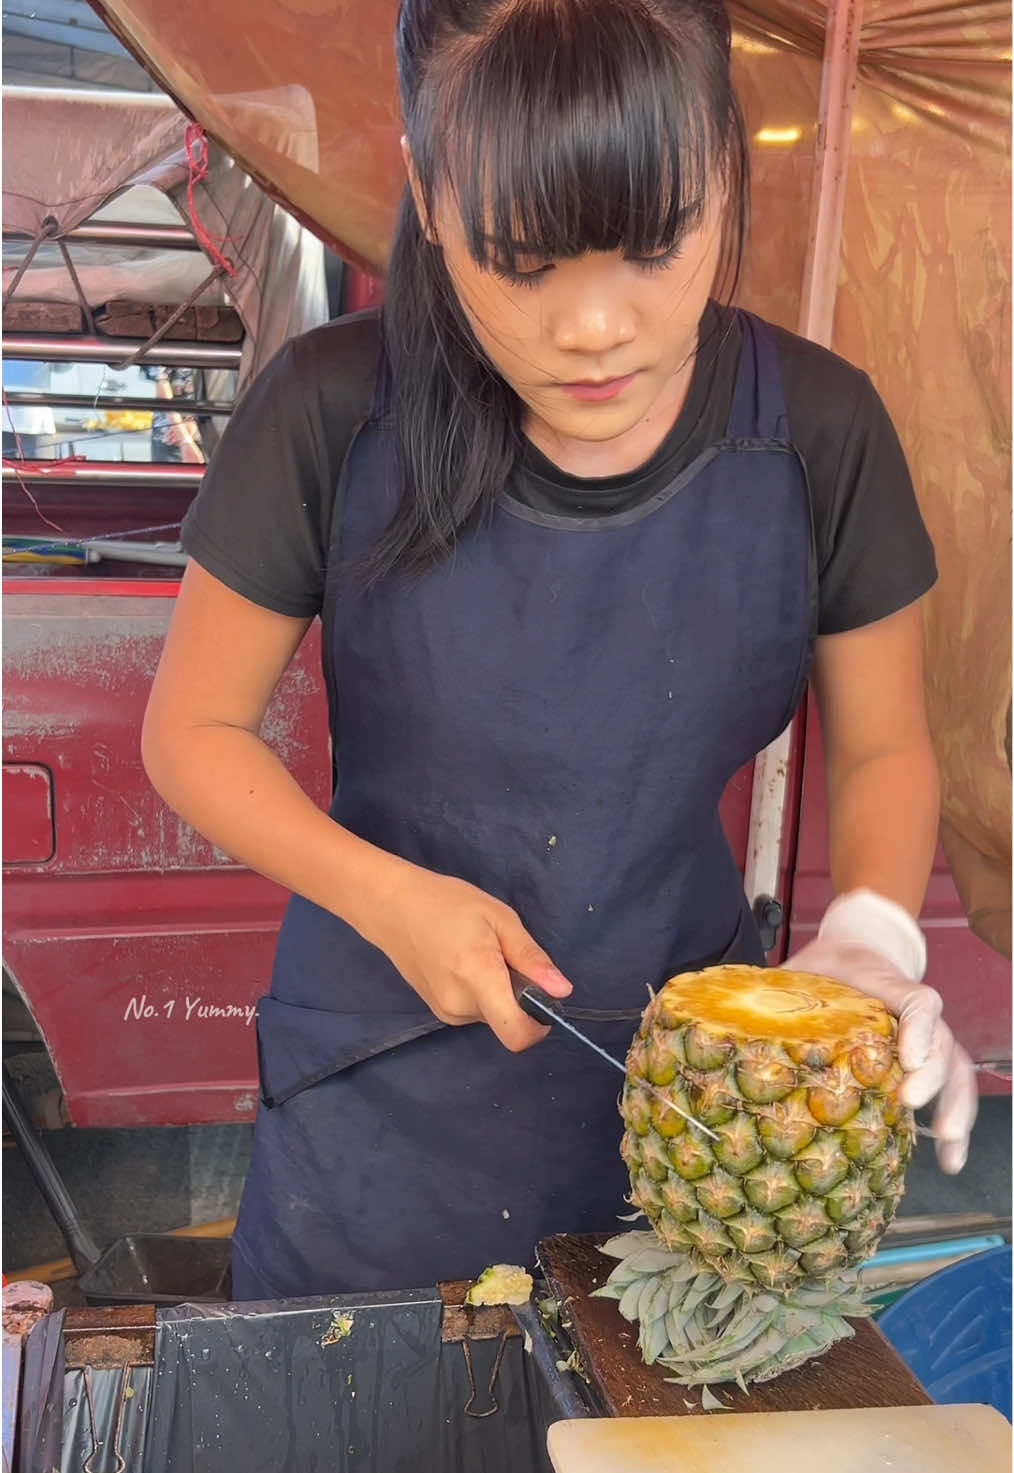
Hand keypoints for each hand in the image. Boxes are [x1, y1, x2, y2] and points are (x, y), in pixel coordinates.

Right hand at [366, 863, 571, 1051]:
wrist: (391, 908)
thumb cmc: (448, 903)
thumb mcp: (499, 918)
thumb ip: (531, 958)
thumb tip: (563, 991)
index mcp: (477, 979)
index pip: (516, 1035)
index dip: (539, 1025)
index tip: (543, 996)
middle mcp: (460, 1007)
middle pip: (509, 1022)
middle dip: (519, 996)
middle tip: (504, 954)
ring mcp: (446, 1013)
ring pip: (494, 1015)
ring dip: (500, 993)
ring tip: (481, 953)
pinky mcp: (439, 1012)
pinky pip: (477, 1011)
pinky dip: (483, 994)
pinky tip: (466, 963)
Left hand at [787, 891, 977, 1173]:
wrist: (858, 950)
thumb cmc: (827, 967)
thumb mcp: (800, 967)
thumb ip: (773, 988)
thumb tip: (718, 1010)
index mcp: (885, 987)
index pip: (917, 1002)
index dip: (917, 1028)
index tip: (907, 1056)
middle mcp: (914, 1015)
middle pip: (941, 1043)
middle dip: (931, 1076)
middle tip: (908, 1100)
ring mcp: (925, 1039)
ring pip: (955, 1070)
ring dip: (955, 1109)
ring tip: (946, 1149)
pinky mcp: (925, 1062)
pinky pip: (951, 1089)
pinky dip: (955, 1124)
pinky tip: (948, 1161)